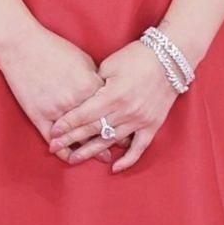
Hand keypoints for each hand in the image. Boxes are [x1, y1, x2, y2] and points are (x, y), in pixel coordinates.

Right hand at [0, 24, 112, 164]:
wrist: (22, 46)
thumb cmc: (53, 48)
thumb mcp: (82, 59)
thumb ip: (95, 79)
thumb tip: (105, 95)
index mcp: (89, 85)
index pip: (110, 108)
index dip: (120, 119)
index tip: (128, 128)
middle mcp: (76, 101)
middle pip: (98, 126)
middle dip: (111, 138)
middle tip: (121, 145)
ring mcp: (57, 111)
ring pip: (78, 138)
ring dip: (91, 150)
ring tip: (103, 156)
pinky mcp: (39, 118)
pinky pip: (57, 143)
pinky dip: (66, 153)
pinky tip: (74, 157)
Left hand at [47, 39, 178, 171]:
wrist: (170, 57)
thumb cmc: (137, 56)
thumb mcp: (110, 64)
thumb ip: (95, 84)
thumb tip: (82, 100)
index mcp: (113, 94)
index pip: (85, 114)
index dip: (67, 124)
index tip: (53, 132)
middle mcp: (126, 111)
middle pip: (94, 129)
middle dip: (72, 139)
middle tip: (55, 148)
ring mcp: (140, 120)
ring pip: (111, 141)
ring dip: (92, 151)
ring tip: (74, 158)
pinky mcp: (153, 125)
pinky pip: (139, 148)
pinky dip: (127, 160)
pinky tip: (114, 168)